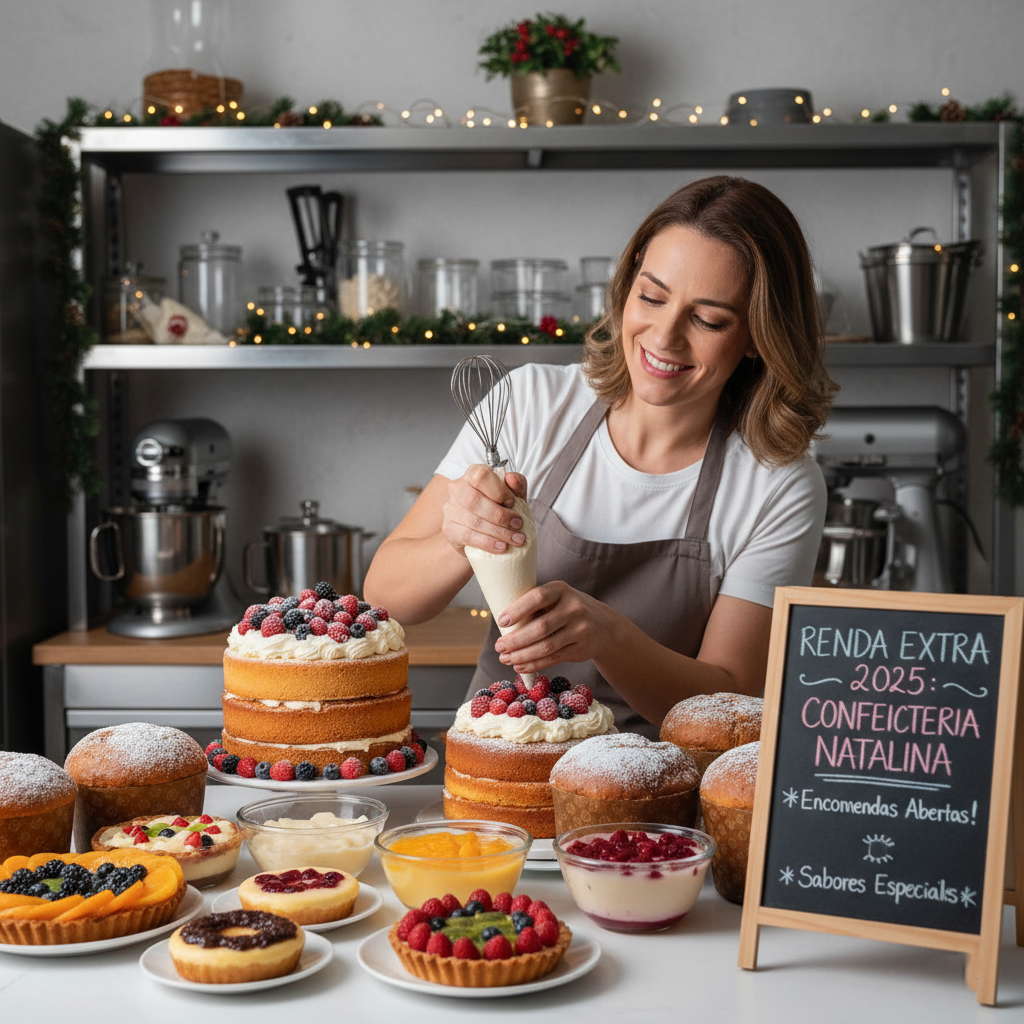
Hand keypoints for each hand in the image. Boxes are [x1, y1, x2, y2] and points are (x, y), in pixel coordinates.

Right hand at [441, 466, 527, 556]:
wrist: (481, 534)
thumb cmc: (500, 509)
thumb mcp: (513, 495)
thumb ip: (517, 484)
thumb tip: (511, 478)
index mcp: (472, 474)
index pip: (481, 476)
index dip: (499, 490)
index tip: (512, 503)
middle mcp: (457, 488)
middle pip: (475, 500)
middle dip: (501, 515)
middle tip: (518, 525)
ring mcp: (450, 509)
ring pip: (474, 521)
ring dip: (499, 532)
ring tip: (516, 540)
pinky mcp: (449, 529)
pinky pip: (468, 536)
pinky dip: (488, 543)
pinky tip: (501, 547)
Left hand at [493, 581, 612, 672]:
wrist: (605, 626)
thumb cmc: (568, 610)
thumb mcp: (557, 599)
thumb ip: (536, 606)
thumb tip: (503, 623)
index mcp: (562, 590)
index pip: (538, 597)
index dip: (518, 609)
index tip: (501, 621)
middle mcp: (574, 608)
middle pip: (540, 627)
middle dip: (516, 640)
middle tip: (498, 647)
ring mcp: (580, 629)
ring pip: (546, 646)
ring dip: (522, 655)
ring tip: (505, 659)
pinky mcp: (581, 649)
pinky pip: (553, 659)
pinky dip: (534, 664)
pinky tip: (520, 666)